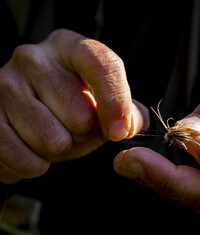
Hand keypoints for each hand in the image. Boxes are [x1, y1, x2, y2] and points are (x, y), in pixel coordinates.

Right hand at [0, 29, 148, 183]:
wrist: (27, 116)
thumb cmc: (70, 106)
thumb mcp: (103, 103)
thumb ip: (127, 112)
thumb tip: (131, 124)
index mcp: (70, 49)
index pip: (102, 65)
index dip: (116, 102)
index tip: (118, 130)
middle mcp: (34, 59)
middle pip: (80, 117)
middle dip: (83, 135)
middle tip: (72, 128)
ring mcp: (5, 85)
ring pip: (53, 142)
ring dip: (60, 150)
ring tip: (51, 135)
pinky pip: (27, 160)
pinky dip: (35, 164)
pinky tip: (31, 146)